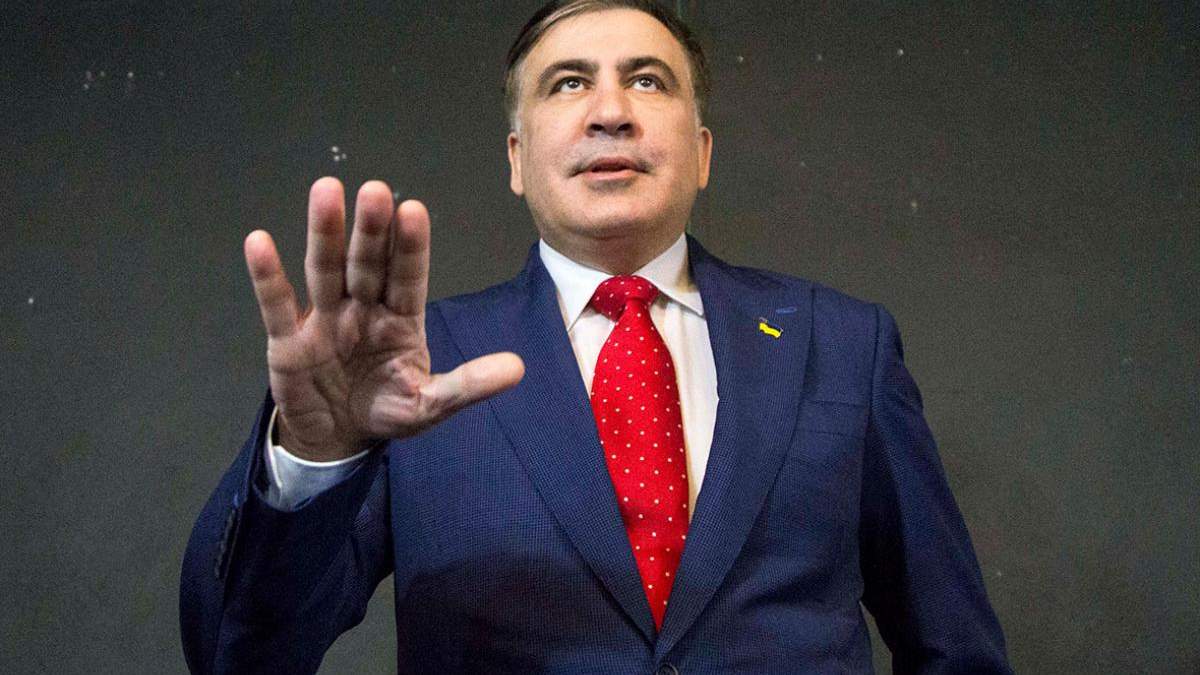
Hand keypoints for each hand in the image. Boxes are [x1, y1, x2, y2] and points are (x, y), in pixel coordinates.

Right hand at [243, 177, 524, 460]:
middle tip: (375, 190)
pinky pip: (277, 304)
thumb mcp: (430, 404)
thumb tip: (517, 369)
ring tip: (325, 192)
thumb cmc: (385, 409)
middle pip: (366, 263)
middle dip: (370, 229)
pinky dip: (267, 275)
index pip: (408, 276)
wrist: (336, 438)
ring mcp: (324, 319)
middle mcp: (363, 308)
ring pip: (325, 270)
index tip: (414, 210)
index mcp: (400, 318)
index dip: (410, 246)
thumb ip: (468, 385)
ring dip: (324, 233)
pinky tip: (259, 243)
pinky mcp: (287, 340)